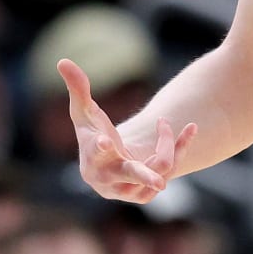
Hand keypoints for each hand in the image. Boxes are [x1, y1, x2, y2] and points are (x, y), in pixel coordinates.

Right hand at [58, 58, 194, 202]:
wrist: (105, 165)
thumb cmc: (92, 134)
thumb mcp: (84, 112)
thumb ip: (77, 88)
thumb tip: (62, 60)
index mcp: (91, 158)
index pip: (95, 152)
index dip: (99, 146)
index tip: (105, 140)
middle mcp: (109, 179)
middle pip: (129, 175)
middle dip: (144, 176)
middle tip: (159, 182)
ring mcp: (129, 189)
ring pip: (159, 166)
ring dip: (167, 142)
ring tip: (164, 124)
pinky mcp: (146, 193)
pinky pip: (171, 169)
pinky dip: (181, 148)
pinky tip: (190, 129)